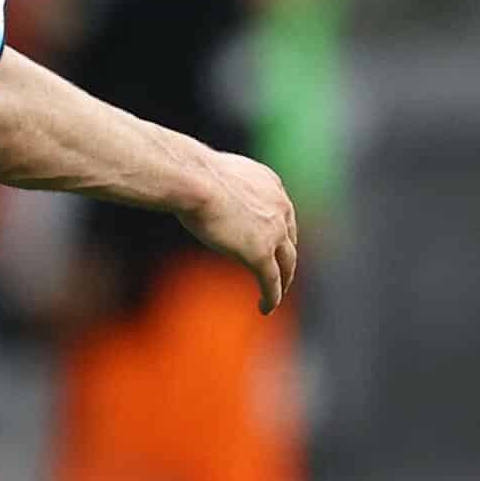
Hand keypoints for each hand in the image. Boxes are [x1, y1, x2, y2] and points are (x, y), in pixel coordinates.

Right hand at [177, 150, 297, 313]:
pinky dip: (272, 296)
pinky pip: (272, 281)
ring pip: (287, 263)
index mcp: (270, 184)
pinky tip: (265, 307)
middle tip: (279, 271)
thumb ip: (214, 184)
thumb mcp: (211, 173)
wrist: (195, 180)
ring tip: (275, 293)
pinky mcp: (261, 254)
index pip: (281, 212)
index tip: (271, 241)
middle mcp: (280, 207)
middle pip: (289, 238)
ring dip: (283, 280)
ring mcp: (273, 232)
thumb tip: (192, 183)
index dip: (278, 229)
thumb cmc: (190, 173)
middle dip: (285, 256)